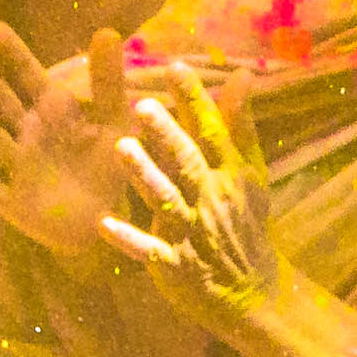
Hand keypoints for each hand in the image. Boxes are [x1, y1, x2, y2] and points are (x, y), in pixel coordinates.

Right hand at [0, 19, 145, 263]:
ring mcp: (17, 168)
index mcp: (50, 111)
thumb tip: (107, 31)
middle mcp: (27, 134)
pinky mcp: (14, 203)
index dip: (13, 53)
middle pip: (3, 105)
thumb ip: (108, 80)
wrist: (101, 216)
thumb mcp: (114, 119)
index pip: (28, 76)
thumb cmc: (106, 162)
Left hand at [100, 80, 280, 316]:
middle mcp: (210, 197)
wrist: (252, 291)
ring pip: (165, 199)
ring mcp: (191, 231)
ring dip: (144, 175)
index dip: (194, 99)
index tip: (175, 66)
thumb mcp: (251, 172)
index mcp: (229, 172)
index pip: (211, 130)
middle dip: (166, 133)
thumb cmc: (244, 220)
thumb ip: (240, 124)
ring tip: (122, 149)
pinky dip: (128, 239)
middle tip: (141, 104)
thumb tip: (242, 74)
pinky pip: (149, 250)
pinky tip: (103, 224)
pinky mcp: (174, 264)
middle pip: (187, 161)